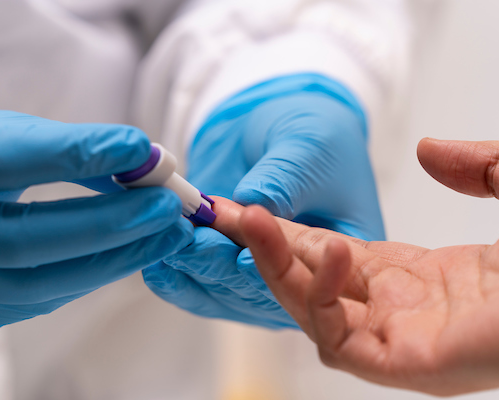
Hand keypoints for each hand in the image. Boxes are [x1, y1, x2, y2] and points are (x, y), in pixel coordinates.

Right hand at [0, 110, 192, 334]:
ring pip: (40, 285)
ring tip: (166, 237)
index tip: (141, 148)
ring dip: (114, 260)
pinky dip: (88, 275)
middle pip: (30, 239)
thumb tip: (141, 165)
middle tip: (170, 208)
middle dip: (113, 225)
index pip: (13, 161)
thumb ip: (66, 149)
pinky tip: (127, 256)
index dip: (80, 154)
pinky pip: (39, 299)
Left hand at [143, 73, 383, 328]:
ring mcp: (257, 276)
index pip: (310, 278)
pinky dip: (175, 274)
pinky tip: (157, 263)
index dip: (273, 268)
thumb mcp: (309, 145)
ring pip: (221, 290)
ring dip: (193, 265)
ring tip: (172, 238)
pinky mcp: (222, 266)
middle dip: (221, 265)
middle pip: (259, 291)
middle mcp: (300, 277)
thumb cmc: (310, 132)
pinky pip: (196, 285)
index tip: (241, 255)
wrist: (273, 125)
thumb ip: (286, 176)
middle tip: (194, 240)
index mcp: (340, 257)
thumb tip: (255, 201)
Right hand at [217, 138, 498, 394]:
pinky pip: (339, 338)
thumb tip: (429, 151)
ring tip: (249, 222)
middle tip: (225, 212)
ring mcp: (399, 340)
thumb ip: (480, 165)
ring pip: (311, 311)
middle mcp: (398, 310)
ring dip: (275, 268)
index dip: (290, 232)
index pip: (330, 257)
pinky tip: (326, 253)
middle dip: (263, 248)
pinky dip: (319, 297)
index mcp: (416, 278)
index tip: (252, 206)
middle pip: (308, 283)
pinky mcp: (407, 362)